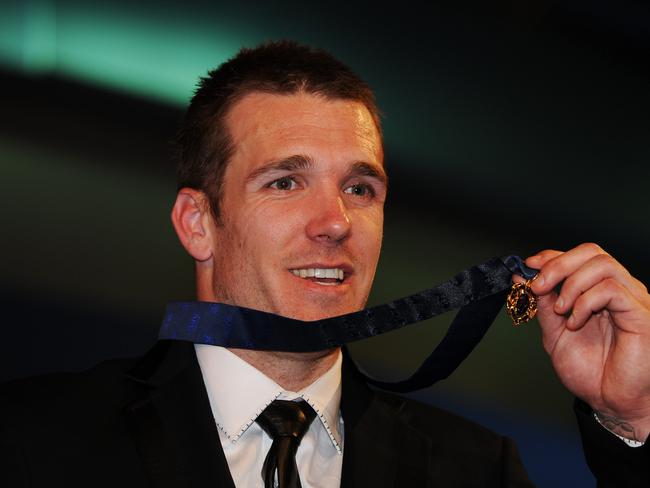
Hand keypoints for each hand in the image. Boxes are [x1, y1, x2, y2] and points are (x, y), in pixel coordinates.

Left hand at [521, 243, 649, 440]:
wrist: (611, 402)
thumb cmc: (590, 372)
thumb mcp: (554, 333)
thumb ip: (542, 305)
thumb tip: (523, 278)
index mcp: (598, 291)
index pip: (578, 256)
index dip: (551, 256)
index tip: (527, 266)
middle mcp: (618, 290)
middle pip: (591, 252)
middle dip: (557, 264)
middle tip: (538, 286)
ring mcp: (632, 299)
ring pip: (602, 265)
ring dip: (571, 284)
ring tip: (559, 310)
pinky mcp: (641, 313)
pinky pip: (611, 289)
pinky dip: (585, 301)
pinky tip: (575, 321)